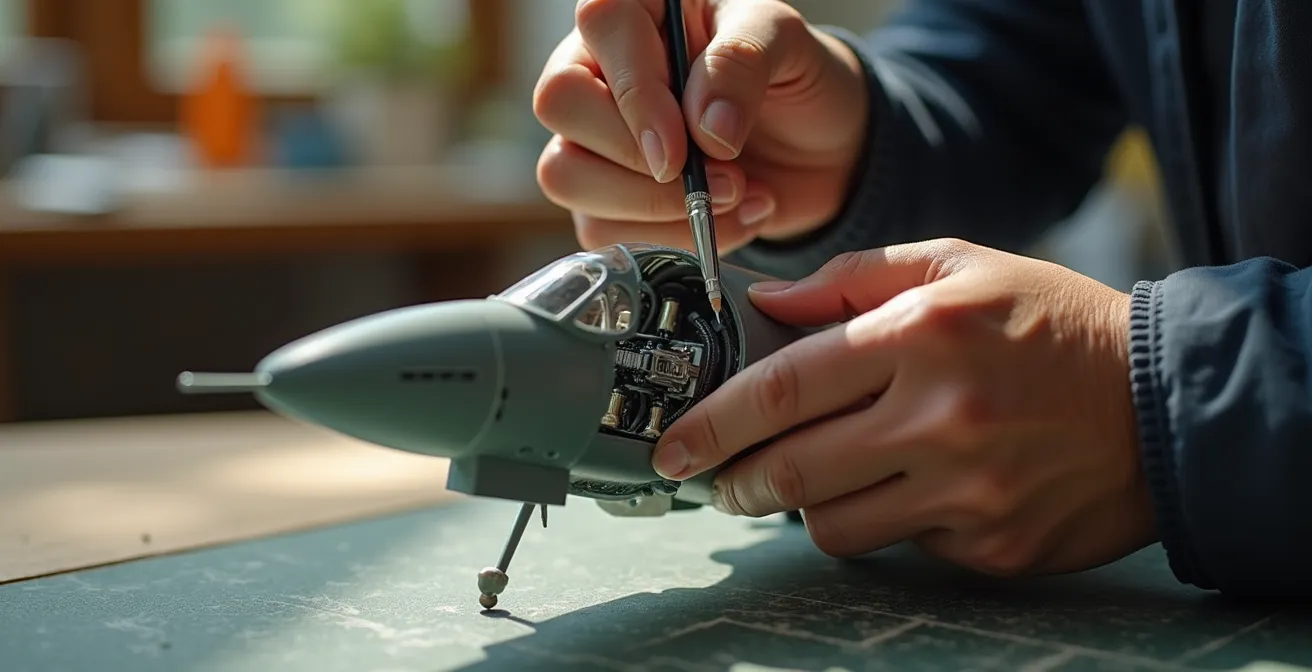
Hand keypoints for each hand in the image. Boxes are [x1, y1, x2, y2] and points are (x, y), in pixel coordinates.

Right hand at [534, 0, 867, 254]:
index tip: (682, 149)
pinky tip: (728, 219)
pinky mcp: (602, 200)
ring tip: (734, 196)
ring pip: (564, 174)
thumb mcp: (785, 44)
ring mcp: (591, 137)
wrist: (818, 148)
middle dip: (641, 161)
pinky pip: (599, 231)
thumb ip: (743, 62)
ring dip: (654, 208)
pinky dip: (670, 240)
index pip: (602, 27)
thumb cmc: (792, 78)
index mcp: (637, 10)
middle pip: (561, 104)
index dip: (637, 95)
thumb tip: (707, 128)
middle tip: (723, 177)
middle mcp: (599, 67)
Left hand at [652, 239, 1156, 576]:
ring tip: (808, 481)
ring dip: (802, 509)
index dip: (712, 422)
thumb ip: (853, 279)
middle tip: (717, 477)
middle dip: (735, 481)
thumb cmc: (1050, 324)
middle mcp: (939, 419)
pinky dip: (883, 521)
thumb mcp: (959, 266)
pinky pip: (900, 546)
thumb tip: (765, 304)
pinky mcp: (991, 546)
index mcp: (920, 337)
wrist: (1166, 403)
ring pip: (833, 527)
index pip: (782, 388)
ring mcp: (968, 493)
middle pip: (792, 472)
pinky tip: (902, 490)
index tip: (673, 446)